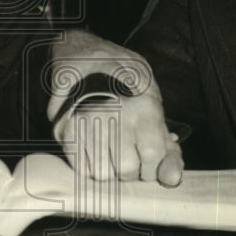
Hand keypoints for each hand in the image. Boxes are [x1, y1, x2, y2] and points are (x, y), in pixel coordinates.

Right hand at [50, 30, 182, 184]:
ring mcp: (86, 121)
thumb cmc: (123, 84)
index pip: (153, 156)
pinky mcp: (64, 128)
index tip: (148, 162)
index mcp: (143, 106)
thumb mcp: (152, 104)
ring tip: (107, 147)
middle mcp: (115, 113)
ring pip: (102, 174)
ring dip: (108, 169)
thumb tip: (171, 179)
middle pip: (126, 169)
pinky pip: (80, 168)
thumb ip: (165, 145)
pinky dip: (87, 165)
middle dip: (130, 169)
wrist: (83, 55)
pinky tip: (91, 147)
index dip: (152, 167)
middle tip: (126, 152)